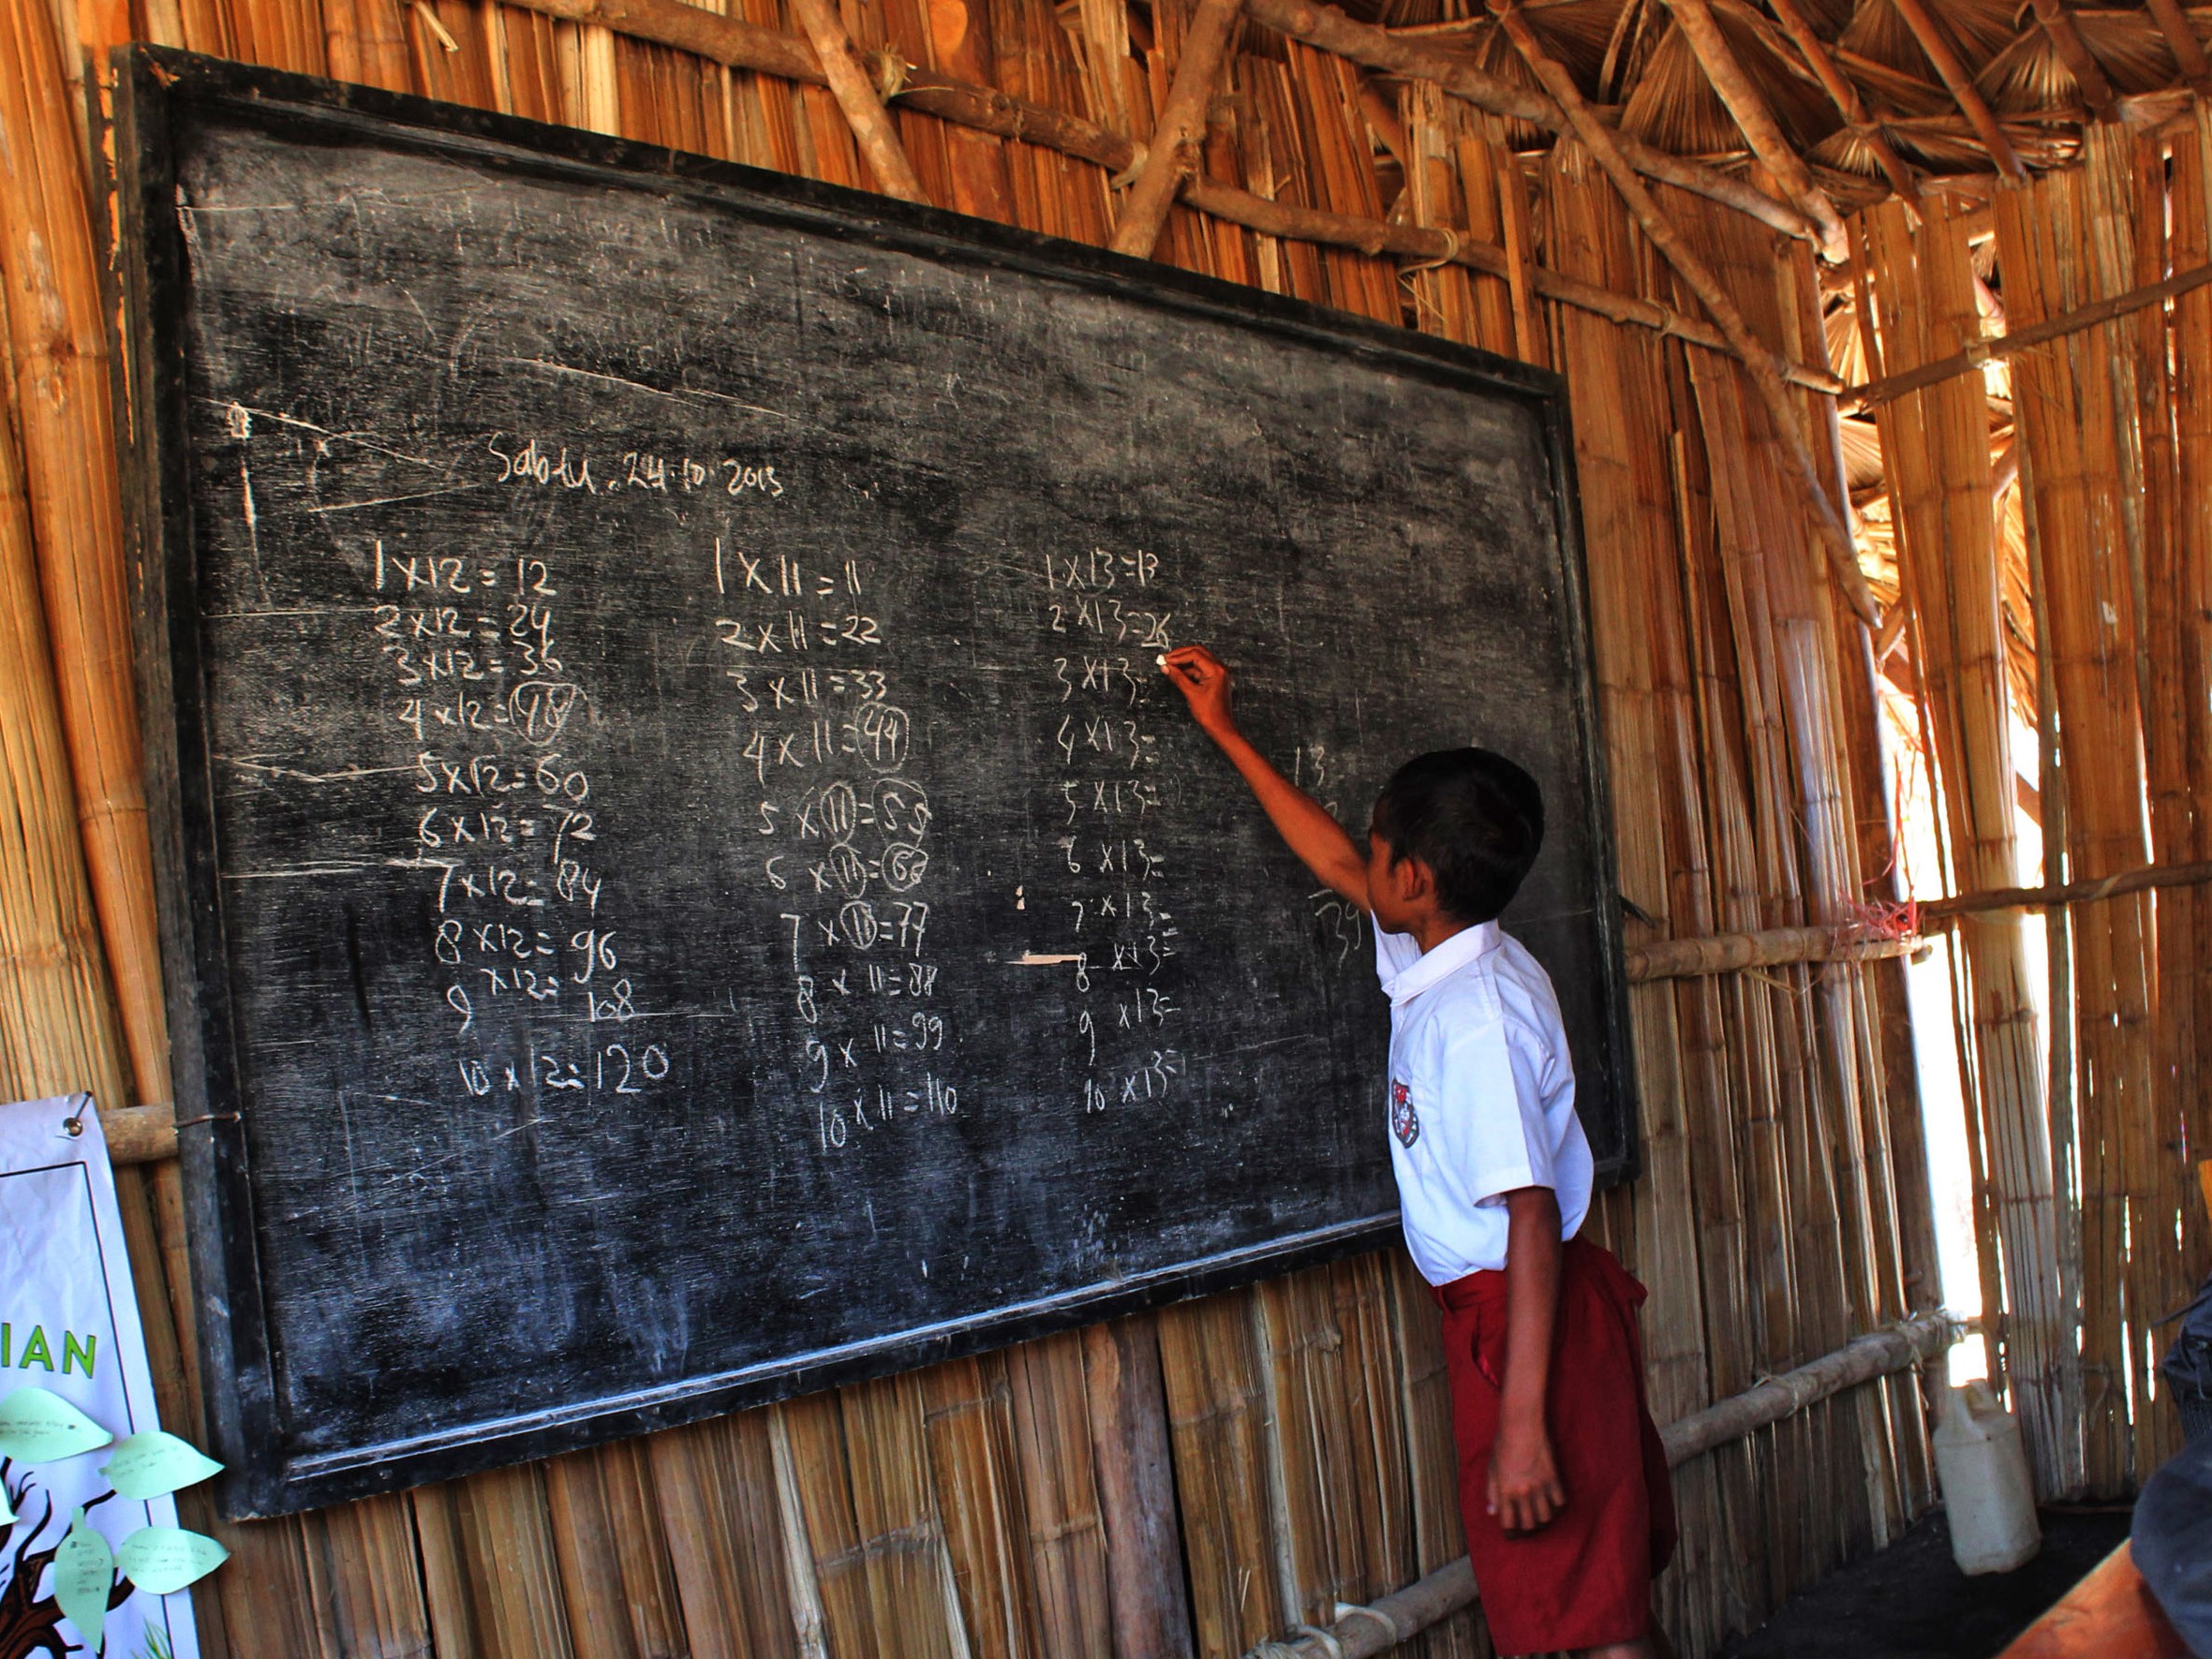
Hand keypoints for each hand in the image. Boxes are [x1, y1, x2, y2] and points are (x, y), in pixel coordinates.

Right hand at [1161, 645, 1235, 734]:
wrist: (1220, 726)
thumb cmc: (1211, 714)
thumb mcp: (1191, 693)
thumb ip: (1178, 677)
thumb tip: (1167, 667)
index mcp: (1216, 670)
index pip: (1195, 654)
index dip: (1178, 656)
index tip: (1166, 659)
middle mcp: (1219, 669)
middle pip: (1198, 653)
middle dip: (1181, 655)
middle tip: (1167, 659)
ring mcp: (1218, 673)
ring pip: (1199, 660)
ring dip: (1184, 663)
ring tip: (1170, 667)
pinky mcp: (1215, 679)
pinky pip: (1201, 669)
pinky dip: (1189, 670)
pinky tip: (1179, 673)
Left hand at [1486, 1417, 1564, 1535]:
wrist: (1521, 1427)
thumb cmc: (1502, 1445)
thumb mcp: (1492, 1467)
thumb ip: (1491, 1491)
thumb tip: (1492, 1511)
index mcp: (1504, 1491)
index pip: (1508, 1521)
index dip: (1510, 1530)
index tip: (1512, 1532)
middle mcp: (1522, 1493)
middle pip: (1529, 1524)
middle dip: (1528, 1528)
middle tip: (1528, 1526)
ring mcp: (1539, 1487)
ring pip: (1545, 1517)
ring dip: (1543, 1518)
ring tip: (1540, 1515)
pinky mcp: (1553, 1479)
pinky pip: (1559, 1501)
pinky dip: (1557, 1504)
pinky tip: (1553, 1500)